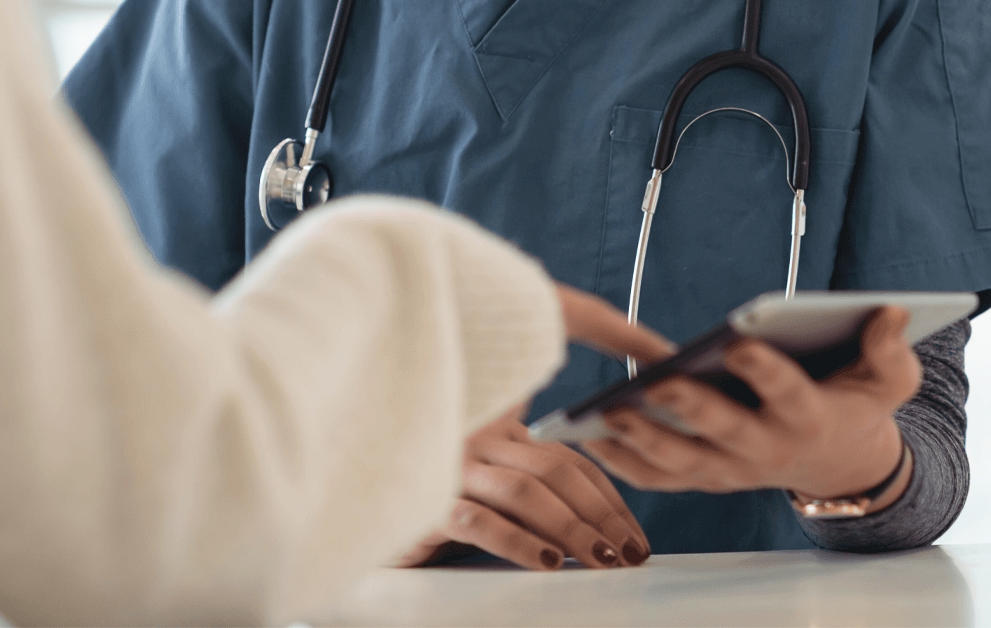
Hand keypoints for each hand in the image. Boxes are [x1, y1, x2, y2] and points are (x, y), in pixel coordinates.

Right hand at [395, 285, 670, 571]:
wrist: (356, 509)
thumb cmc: (426, 501)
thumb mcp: (484, 484)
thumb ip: (525, 479)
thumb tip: (590, 515)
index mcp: (494, 427)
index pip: (566, 455)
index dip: (607, 494)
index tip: (633, 532)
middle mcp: (475, 437)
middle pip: (555, 471)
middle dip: (602, 515)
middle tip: (630, 552)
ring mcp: (450, 464)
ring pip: (527, 492)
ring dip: (573, 531)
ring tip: (602, 561)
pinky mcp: (426, 499)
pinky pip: (480, 520)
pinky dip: (519, 542)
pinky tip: (546, 562)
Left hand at [583, 306, 920, 507]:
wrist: (838, 464)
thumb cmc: (852, 406)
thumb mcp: (884, 384)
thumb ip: (889, 353)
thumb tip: (890, 312)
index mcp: (807, 419)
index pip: (787, 393)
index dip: (765, 370)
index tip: (740, 342)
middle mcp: (766, 450)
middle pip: (725, 433)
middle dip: (692, 410)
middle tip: (658, 385)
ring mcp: (732, 470)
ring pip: (684, 463)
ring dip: (643, 442)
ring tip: (605, 414)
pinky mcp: (706, 477)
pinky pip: (661, 478)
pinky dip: (625, 463)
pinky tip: (591, 437)